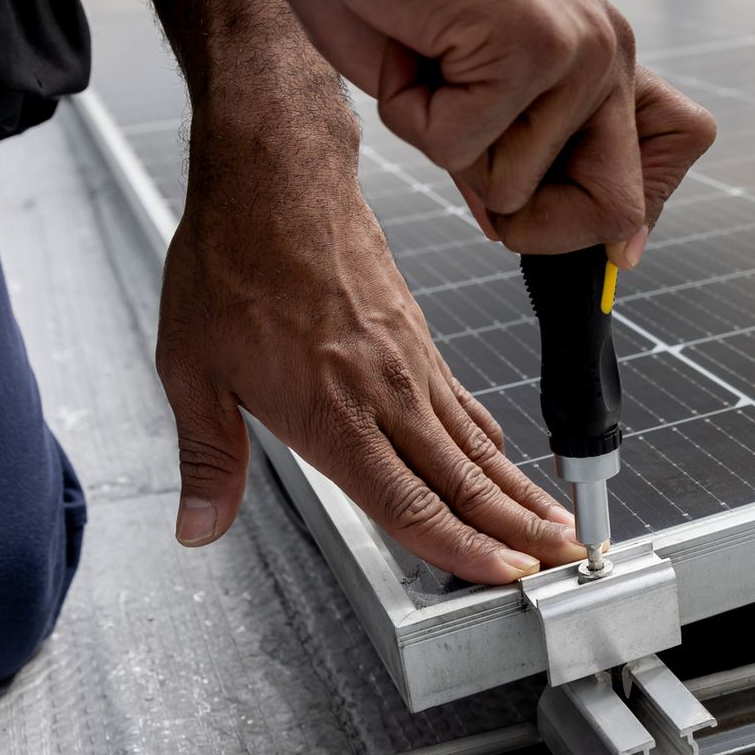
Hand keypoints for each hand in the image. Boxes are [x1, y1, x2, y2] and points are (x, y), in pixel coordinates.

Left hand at [154, 109, 586, 582]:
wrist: (277, 178)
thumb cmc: (234, 262)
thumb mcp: (191, 369)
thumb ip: (209, 457)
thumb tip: (197, 526)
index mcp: (334, 415)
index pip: (412, 504)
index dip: (464, 550)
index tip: (506, 576)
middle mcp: (386, 394)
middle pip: (465, 482)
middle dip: (520, 531)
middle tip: (563, 561)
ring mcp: (410, 364)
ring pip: (477, 446)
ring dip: (520, 492)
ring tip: (557, 524)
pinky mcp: (417, 338)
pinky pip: (464, 404)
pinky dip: (495, 442)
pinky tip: (506, 458)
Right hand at [277, 0, 651, 260]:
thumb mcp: (454, 77)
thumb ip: (498, 149)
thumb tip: (514, 225)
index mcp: (603, 61)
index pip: (668, 161)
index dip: (609, 221)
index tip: (559, 232)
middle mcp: (608, 57)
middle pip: (614, 210)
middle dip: (533, 223)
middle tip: (465, 152)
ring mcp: (577, 52)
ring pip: (511, 187)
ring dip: (439, 140)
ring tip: (423, 54)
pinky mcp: (531, 47)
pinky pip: (460, 149)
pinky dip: (410, 112)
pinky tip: (409, 38)